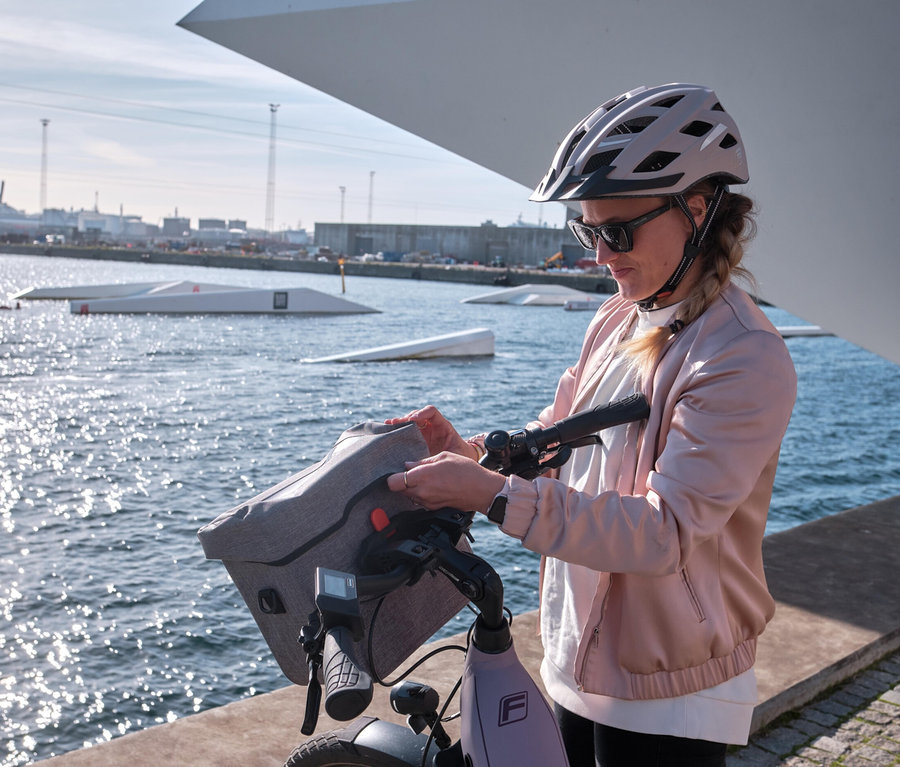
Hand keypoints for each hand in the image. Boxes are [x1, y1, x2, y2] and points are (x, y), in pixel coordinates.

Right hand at [386, 405, 476, 459]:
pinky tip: (387, 429)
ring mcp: (424, 433)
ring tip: (389, 424)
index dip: (421, 413)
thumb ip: (441, 457)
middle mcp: (432, 426)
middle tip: (395, 422)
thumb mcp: (453, 456)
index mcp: (443, 426)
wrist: (461, 466)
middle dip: (406, 417)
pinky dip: (398, 430)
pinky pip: (406, 432)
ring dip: (400, 423)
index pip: (431, 412)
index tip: (412, 420)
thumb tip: (426, 463)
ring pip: (410, 423)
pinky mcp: (417, 440)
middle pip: (417, 415)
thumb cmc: (460, 458)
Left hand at [386, 451, 505, 512]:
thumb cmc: (466, 471)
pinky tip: (433, 486)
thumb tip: (408, 465)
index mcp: (422, 477)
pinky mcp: (433, 508)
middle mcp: (422, 492)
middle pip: (398, 490)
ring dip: (411, 488)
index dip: (392, 477)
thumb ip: (423, 461)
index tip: (397, 471)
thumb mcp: (443, 457)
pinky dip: (421, 494)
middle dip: (401, 482)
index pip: (392, 482)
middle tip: (411, 473)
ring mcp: (427, 502)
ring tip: (425, 479)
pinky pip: (420, 501)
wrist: (482, 490)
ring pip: (408, 496)